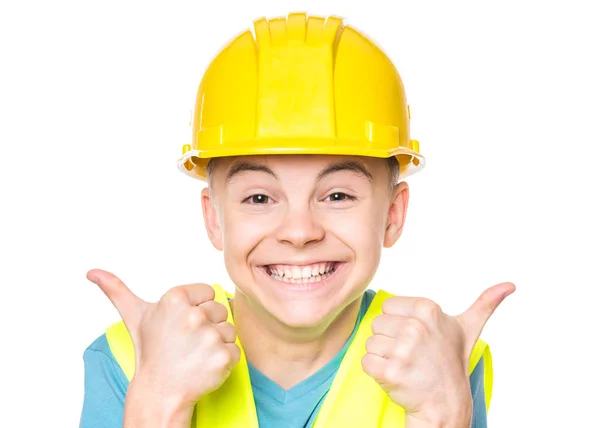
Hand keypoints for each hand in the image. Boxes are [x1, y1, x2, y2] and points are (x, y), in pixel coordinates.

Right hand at [87, 269, 239, 410]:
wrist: (159, 392)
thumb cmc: (150, 351)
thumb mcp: (134, 317)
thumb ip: (116, 290)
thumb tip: (92, 272)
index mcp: (175, 298)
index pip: (208, 292)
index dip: (198, 308)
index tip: (182, 325)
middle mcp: (192, 314)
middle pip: (220, 309)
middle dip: (207, 325)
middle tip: (187, 342)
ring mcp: (208, 336)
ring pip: (228, 329)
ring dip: (217, 343)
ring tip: (195, 354)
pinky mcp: (222, 356)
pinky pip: (235, 350)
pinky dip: (224, 360)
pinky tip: (204, 366)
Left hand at [362, 282, 514, 424]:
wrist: (446, 403)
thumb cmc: (452, 362)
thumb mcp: (468, 328)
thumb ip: (485, 303)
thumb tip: (509, 285)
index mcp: (427, 309)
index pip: (388, 306)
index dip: (398, 322)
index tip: (416, 337)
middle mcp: (415, 327)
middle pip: (378, 324)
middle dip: (390, 340)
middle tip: (411, 354)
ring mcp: (402, 351)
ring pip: (371, 343)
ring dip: (383, 357)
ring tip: (404, 365)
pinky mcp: (390, 372)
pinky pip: (366, 362)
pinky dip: (376, 371)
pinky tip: (395, 376)